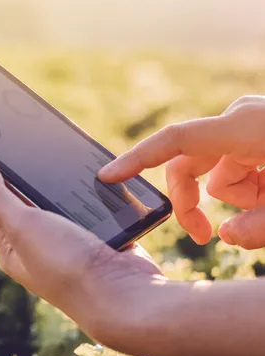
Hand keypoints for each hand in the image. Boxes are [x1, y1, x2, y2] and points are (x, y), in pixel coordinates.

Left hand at [0, 157, 162, 336]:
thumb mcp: (22, 224)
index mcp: (13, 249)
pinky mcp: (102, 241)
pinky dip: (96, 196)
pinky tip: (99, 178)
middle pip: (33, 201)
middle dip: (36, 177)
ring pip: (66, 203)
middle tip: (37, 144)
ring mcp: (73, 246)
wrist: (126, 297)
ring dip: (69, 186)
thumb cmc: (68, 265)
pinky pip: (95, 210)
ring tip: (67, 158)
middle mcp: (40, 250)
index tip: (1, 143)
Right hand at [99, 96, 264, 247]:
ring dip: (240, 196)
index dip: (136, 159)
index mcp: (243, 127)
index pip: (175, 140)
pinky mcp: (253, 130)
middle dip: (193, 201)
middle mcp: (238, 120)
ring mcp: (245, 123)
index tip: (107, 177)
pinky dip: (249, 185)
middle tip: (204, 236)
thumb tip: (226, 236)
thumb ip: (258, 226)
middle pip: (187, 165)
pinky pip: (233, 164)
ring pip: (215, 171)